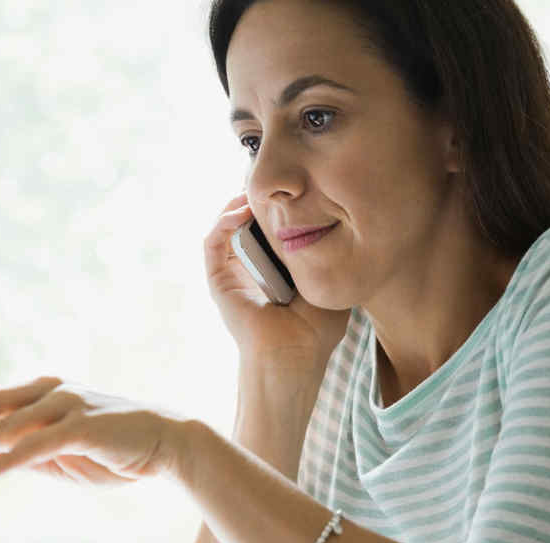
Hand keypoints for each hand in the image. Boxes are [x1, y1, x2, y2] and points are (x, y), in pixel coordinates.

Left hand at [0, 376, 188, 483]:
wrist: (168, 443)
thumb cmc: (110, 449)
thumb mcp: (54, 453)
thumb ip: (16, 451)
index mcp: (36, 394)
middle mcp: (45, 392)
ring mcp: (65, 406)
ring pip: (2, 426)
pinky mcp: (84, 427)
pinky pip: (37, 447)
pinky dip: (6, 461)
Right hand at [204, 193, 349, 369]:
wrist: (293, 357)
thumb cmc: (316, 331)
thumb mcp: (330, 282)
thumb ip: (328, 256)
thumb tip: (336, 222)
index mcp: (277, 269)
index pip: (271, 228)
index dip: (278, 205)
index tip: (293, 184)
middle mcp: (252, 268)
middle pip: (247, 222)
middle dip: (257, 198)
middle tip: (272, 179)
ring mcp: (234, 273)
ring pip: (227, 226)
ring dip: (238, 204)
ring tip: (255, 190)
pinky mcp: (219, 280)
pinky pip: (213, 243)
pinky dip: (223, 222)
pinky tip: (241, 211)